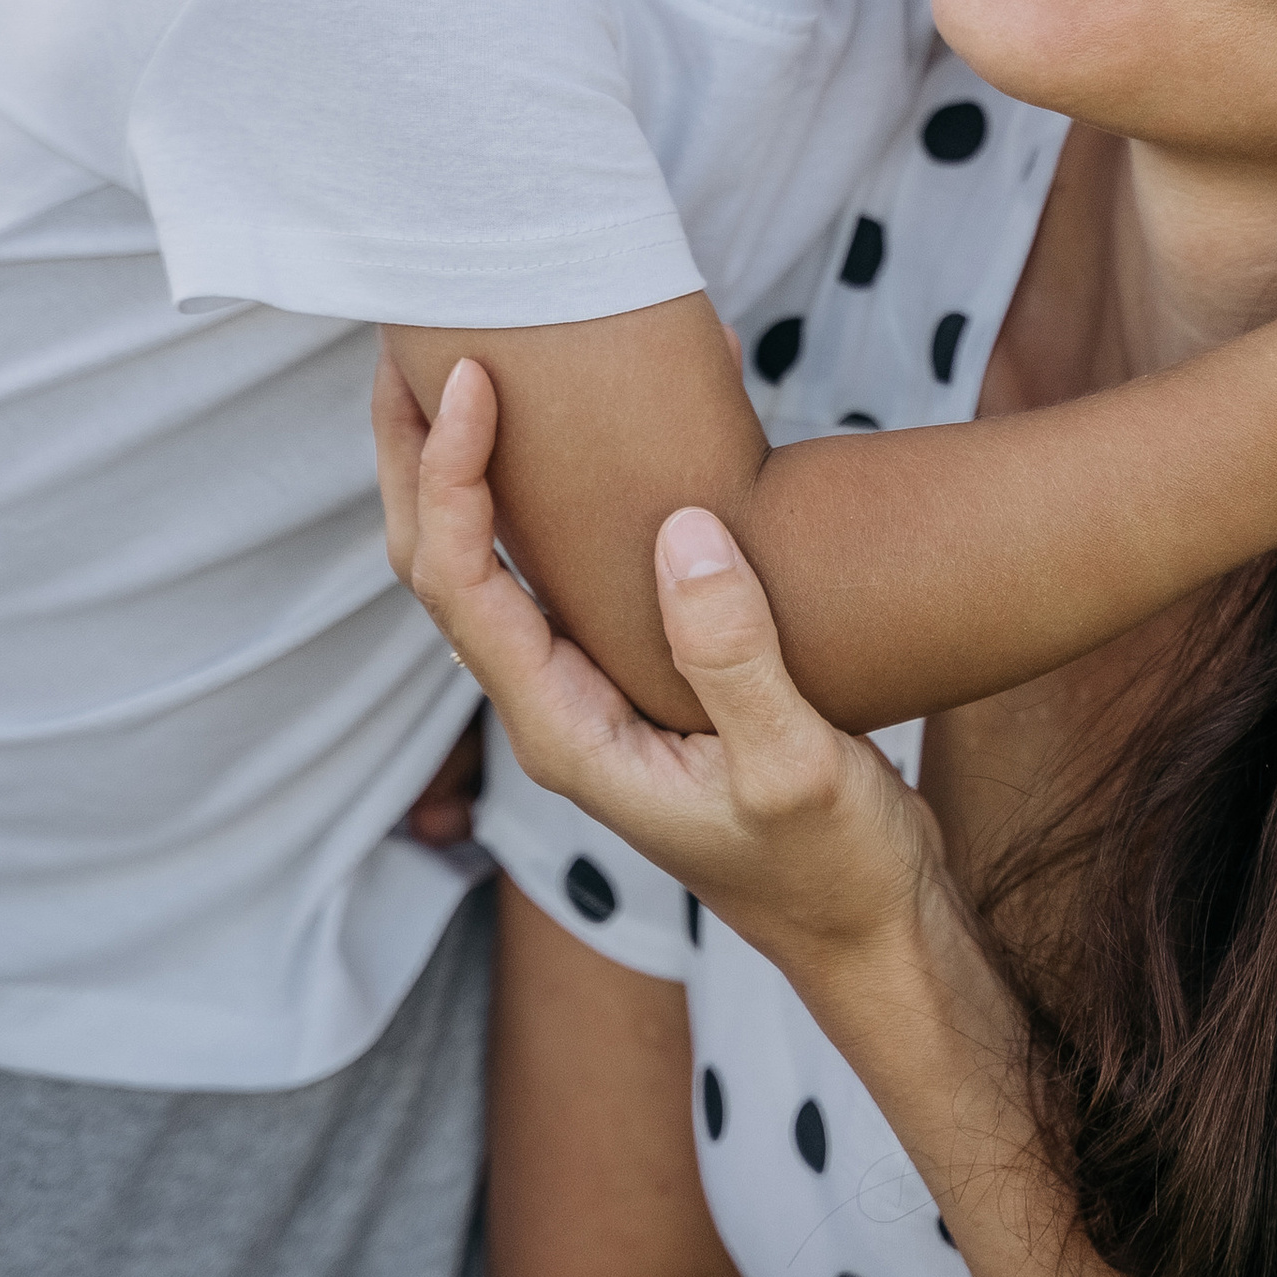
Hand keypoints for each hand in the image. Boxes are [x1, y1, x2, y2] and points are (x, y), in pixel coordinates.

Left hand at [371, 348, 938, 969]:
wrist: (866, 931)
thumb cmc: (830, 869)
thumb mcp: (796, 770)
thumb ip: (736, 662)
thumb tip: (684, 532)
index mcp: (565, 733)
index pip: (462, 588)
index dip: (452, 478)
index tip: (481, 383)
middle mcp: (556, 708)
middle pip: (443, 570)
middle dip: (413, 459)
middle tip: (410, 345)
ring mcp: (593, 692)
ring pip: (493, 567)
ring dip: (464, 472)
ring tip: (462, 367)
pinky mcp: (640, 675)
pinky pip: (563, 573)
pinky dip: (547, 498)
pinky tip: (581, 437)